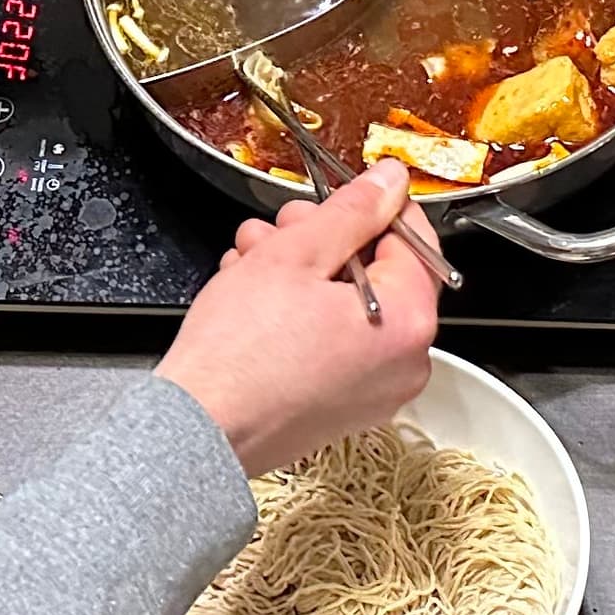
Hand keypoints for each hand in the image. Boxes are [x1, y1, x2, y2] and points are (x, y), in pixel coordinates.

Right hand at [155, 163, 437, 471]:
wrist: (199, 430)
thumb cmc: (240, 353)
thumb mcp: (297, 254)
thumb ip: (353, 210)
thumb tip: (390, 183)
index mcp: (409, 322)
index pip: (415, 239)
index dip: (374, 206)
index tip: (343, 192)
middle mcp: (405, 364)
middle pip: (379, 273)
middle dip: (325, 240)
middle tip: (279, 228)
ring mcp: (375, 392)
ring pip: (350, 306)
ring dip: (303, 272)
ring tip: (251, 259)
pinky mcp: (343, 409)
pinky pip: (336, 343)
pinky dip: (303, 314)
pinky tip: (255, 297)